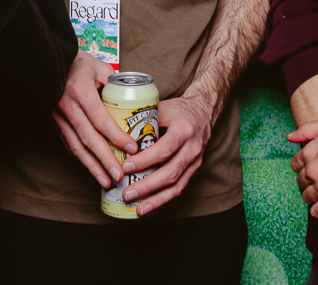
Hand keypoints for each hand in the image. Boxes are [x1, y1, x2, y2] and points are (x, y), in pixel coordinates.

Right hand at [53, 52, 132, 187]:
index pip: (101, 119)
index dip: (117, 137)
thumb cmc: (76, 62)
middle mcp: (68, 107)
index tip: (132, 149)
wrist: (48, 60)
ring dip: (92, 166)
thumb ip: (115, 83)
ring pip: (76, 146)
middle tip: (119, 176)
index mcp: (80, 91)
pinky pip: (69, 144)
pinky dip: (81, 158)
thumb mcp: (98, 67)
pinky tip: (91, 168)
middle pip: (89, 139)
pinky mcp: (55, 122)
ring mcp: (59, 116)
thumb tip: (135, 99)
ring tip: (106, 181)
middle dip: (105, 160)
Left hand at [117, 92, 213, 215]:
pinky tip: (149, 207)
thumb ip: (142, 119)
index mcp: (183, 130)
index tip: (126, 167)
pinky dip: (164, 199)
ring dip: (156, 200)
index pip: (164, 149)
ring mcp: (195, 162)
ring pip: (177, 185)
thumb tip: (114, 129)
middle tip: (127, 194)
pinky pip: (179, 188)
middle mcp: (192, 148)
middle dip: (147, 186)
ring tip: (138, 209)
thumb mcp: (162, 108)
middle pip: (170, 172)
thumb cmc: (178, 110)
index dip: (145, 160)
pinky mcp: (194, 170)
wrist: (204, 112)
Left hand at [289, 116, 317, 217]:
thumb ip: (307, 130)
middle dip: (308, 183)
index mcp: (309, 152)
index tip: (313, 171)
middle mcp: (312, 170)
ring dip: (313, 197)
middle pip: (301, 182)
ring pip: (308, 197)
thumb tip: (289, 137)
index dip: (304, 168)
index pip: (296, 165)